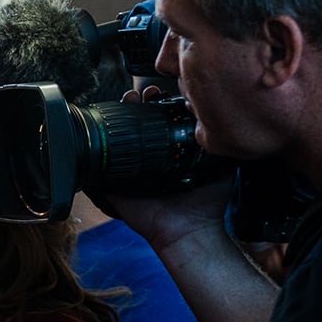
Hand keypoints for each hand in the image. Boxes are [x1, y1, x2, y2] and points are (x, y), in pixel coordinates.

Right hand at [102, 86, 234, 251]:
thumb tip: (227, 121)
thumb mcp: (221, 166)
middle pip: (133, 125)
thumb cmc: (207, 202)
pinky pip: (97, 169)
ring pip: (114, 140)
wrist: (190, 229)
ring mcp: (128, 172)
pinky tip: (99, 130)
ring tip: (126, 102)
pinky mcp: (113, 187)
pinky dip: (93, 150)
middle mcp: (146, 160)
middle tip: (141, 94)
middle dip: (135, 105)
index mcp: (167, 153)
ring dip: (115, 118)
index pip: (156, 121)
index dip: (154, 104)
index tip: (159, 92)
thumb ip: (222, 146)